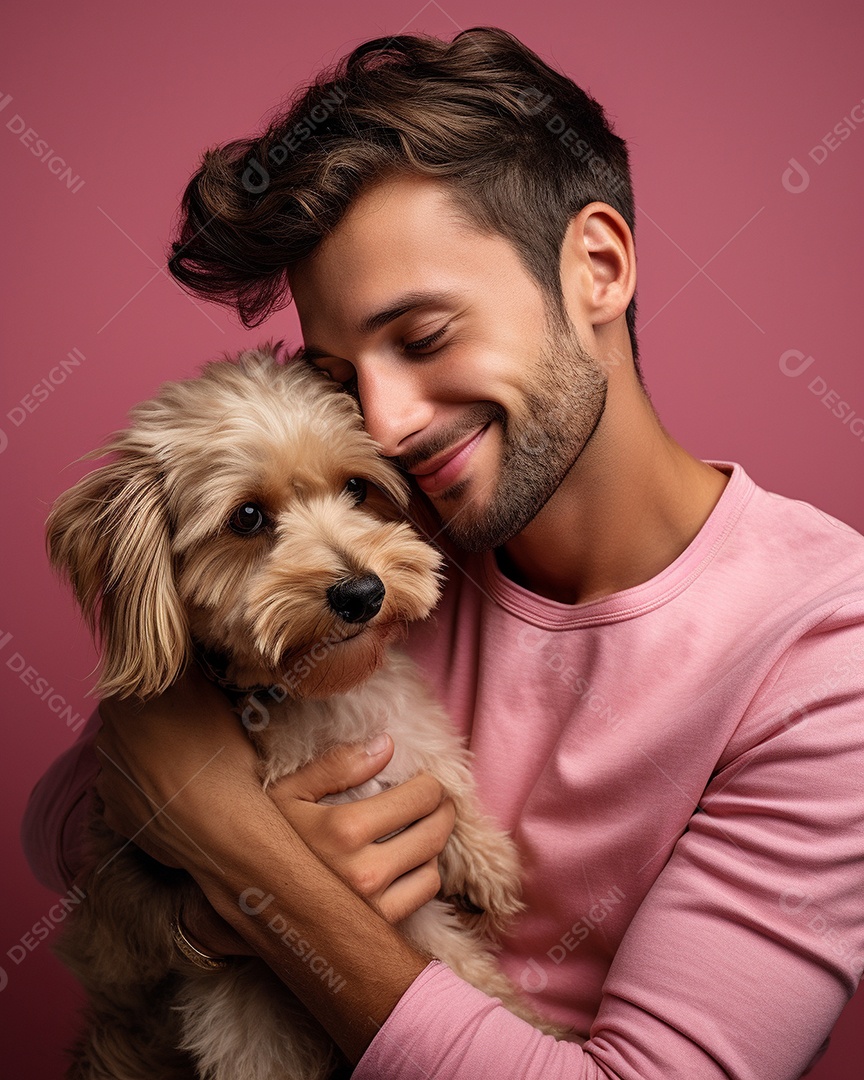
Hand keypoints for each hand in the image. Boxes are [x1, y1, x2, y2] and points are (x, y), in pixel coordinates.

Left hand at [94, 661, 263, 874]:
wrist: (220, 828)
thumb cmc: (218, 755)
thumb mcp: (206, 693)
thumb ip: (180, 664)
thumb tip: (172, 647)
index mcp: (120, 704)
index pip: (133, 683)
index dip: (160, 689)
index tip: (184, 698)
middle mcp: (105, 740)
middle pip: (128, 720)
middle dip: (152, 722)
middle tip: (190, 731)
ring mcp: (107, 780)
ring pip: (128, 756)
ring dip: (149, 757)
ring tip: (187, 767)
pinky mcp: (114, 814)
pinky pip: (129, 793)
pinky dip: (147, 791)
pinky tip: (175, 795)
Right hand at [268, 737, 455, 923]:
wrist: (246, 902)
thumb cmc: (267, 838)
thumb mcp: (288, 792)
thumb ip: (337, 765)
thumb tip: (386, 745)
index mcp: (342, 830)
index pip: (420, 797)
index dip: (430, 784)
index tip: (424, 781)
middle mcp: (363, 873)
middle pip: (435, 831)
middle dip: (442, 810)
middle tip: (435, 801)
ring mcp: (372, 907)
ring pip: (433, 864)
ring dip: (432, 843)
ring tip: (417, 829)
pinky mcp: (377, 930)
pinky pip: (423, 894)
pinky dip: (423, 874)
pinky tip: (405, 862)